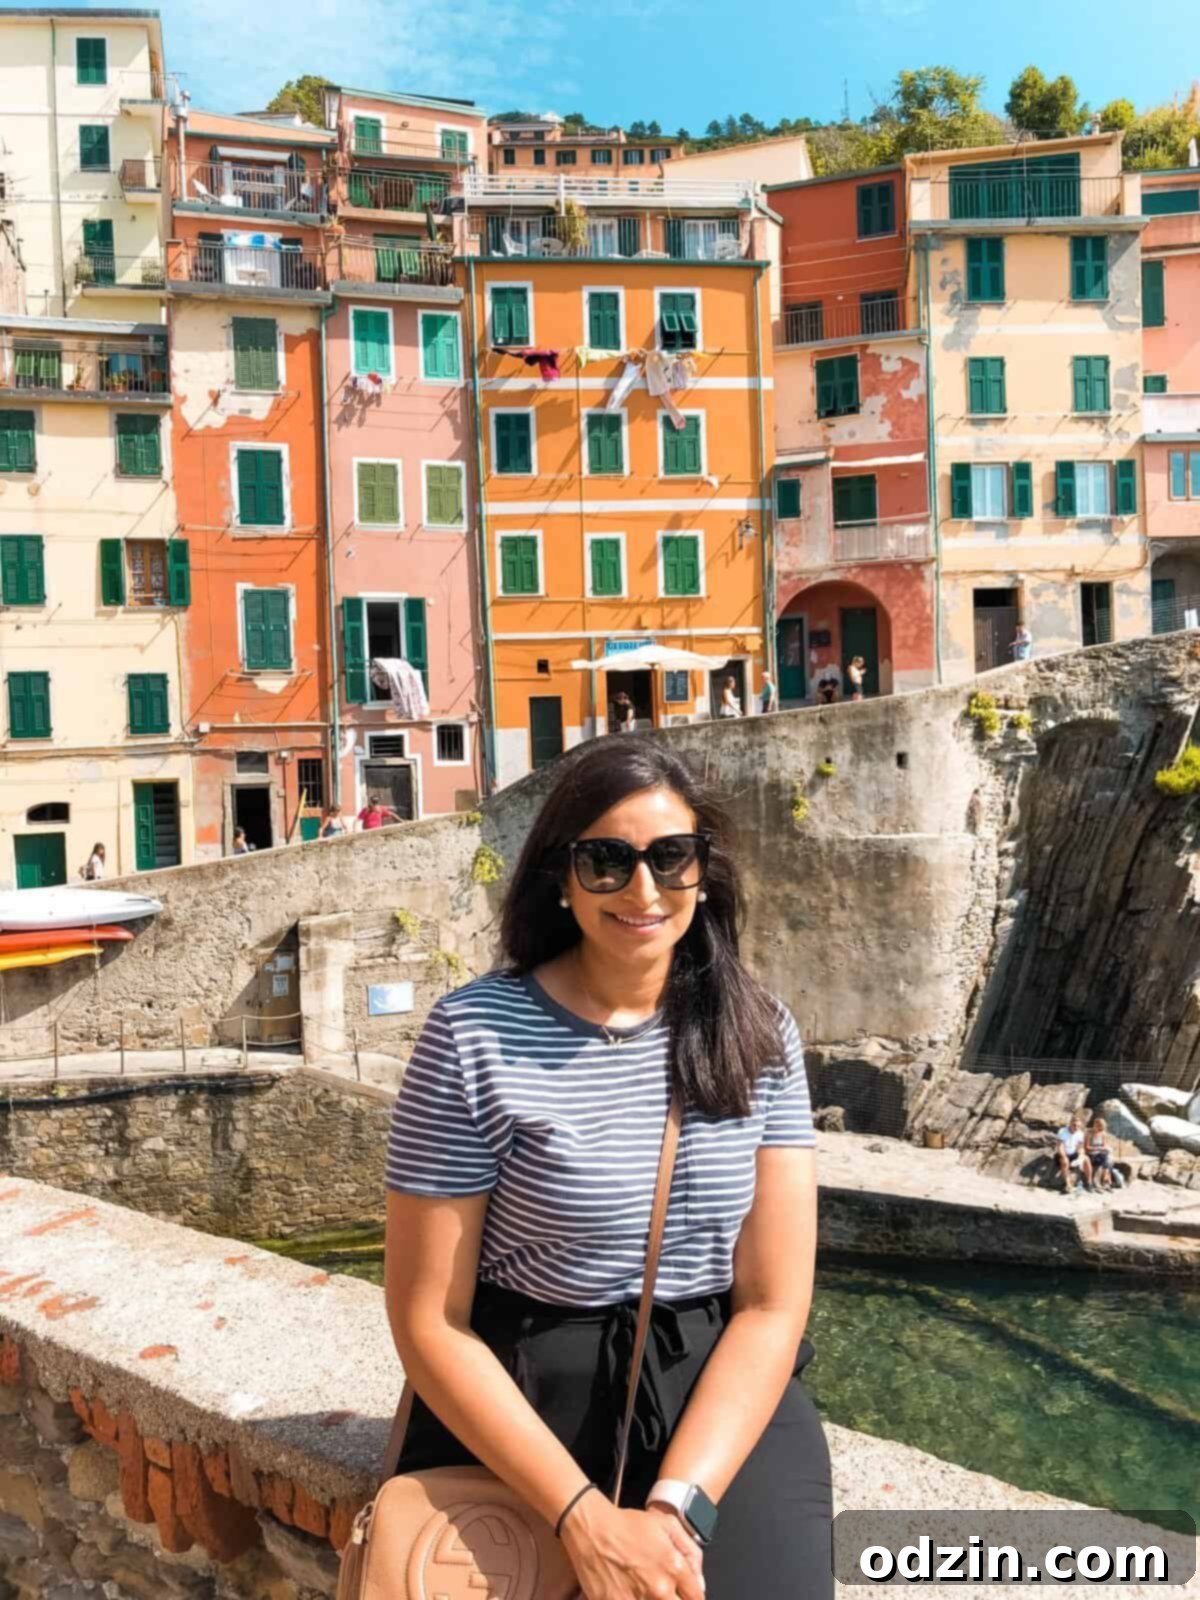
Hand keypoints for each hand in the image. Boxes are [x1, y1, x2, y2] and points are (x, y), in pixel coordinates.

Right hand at [561, 1492, 703, 1599]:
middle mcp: (658, 1589)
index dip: (693, 1597)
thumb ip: (690, 1552)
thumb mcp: (666, 1524)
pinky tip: (630, 1594)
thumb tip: (699, 1582)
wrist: (592, 1528)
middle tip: (664, 1592)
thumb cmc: (627, 1525)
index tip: (686, 1596)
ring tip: (646, 1592)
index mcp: (673, 1568)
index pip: (696, 1598)